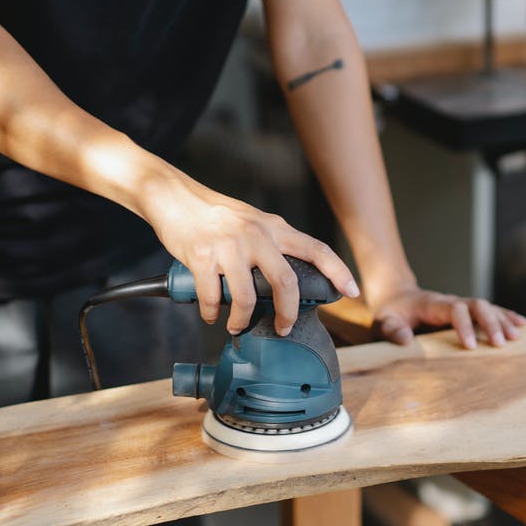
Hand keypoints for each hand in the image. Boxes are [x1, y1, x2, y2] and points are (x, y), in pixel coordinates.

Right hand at [142, 169, 358, 335]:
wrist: (173, 197)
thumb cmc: (213, 214)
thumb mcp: (252, 221)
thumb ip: (270, 244)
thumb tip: (284, 279)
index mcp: (274, 227)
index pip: (316, 249)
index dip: (338, 271)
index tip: (352, 291)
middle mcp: (256, 235)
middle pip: (285, 283)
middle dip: (287, 314)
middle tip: (283, 328)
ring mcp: (229, 246)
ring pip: (246, 298)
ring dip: (241, 320)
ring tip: (236, 326)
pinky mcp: (202, 257)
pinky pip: (212, 297)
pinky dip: (212, 312)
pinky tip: (211, 314)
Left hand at [369, 286, 525, 348]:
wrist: (397, 297)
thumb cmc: (391, 312)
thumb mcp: (384, 321)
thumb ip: (392, 329)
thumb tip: (405, 340)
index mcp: (433, 304)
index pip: (454, 309)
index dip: (464, 325)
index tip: (470, 346)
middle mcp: (451, 301)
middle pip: (477, 305)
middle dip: (490, 323)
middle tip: (501, 344)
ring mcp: (461, 305)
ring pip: (487, 307)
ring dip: (502, 321)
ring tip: (516, 337)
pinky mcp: (467, 311)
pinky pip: (490, 310)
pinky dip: (506, 316)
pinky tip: (522, 325)